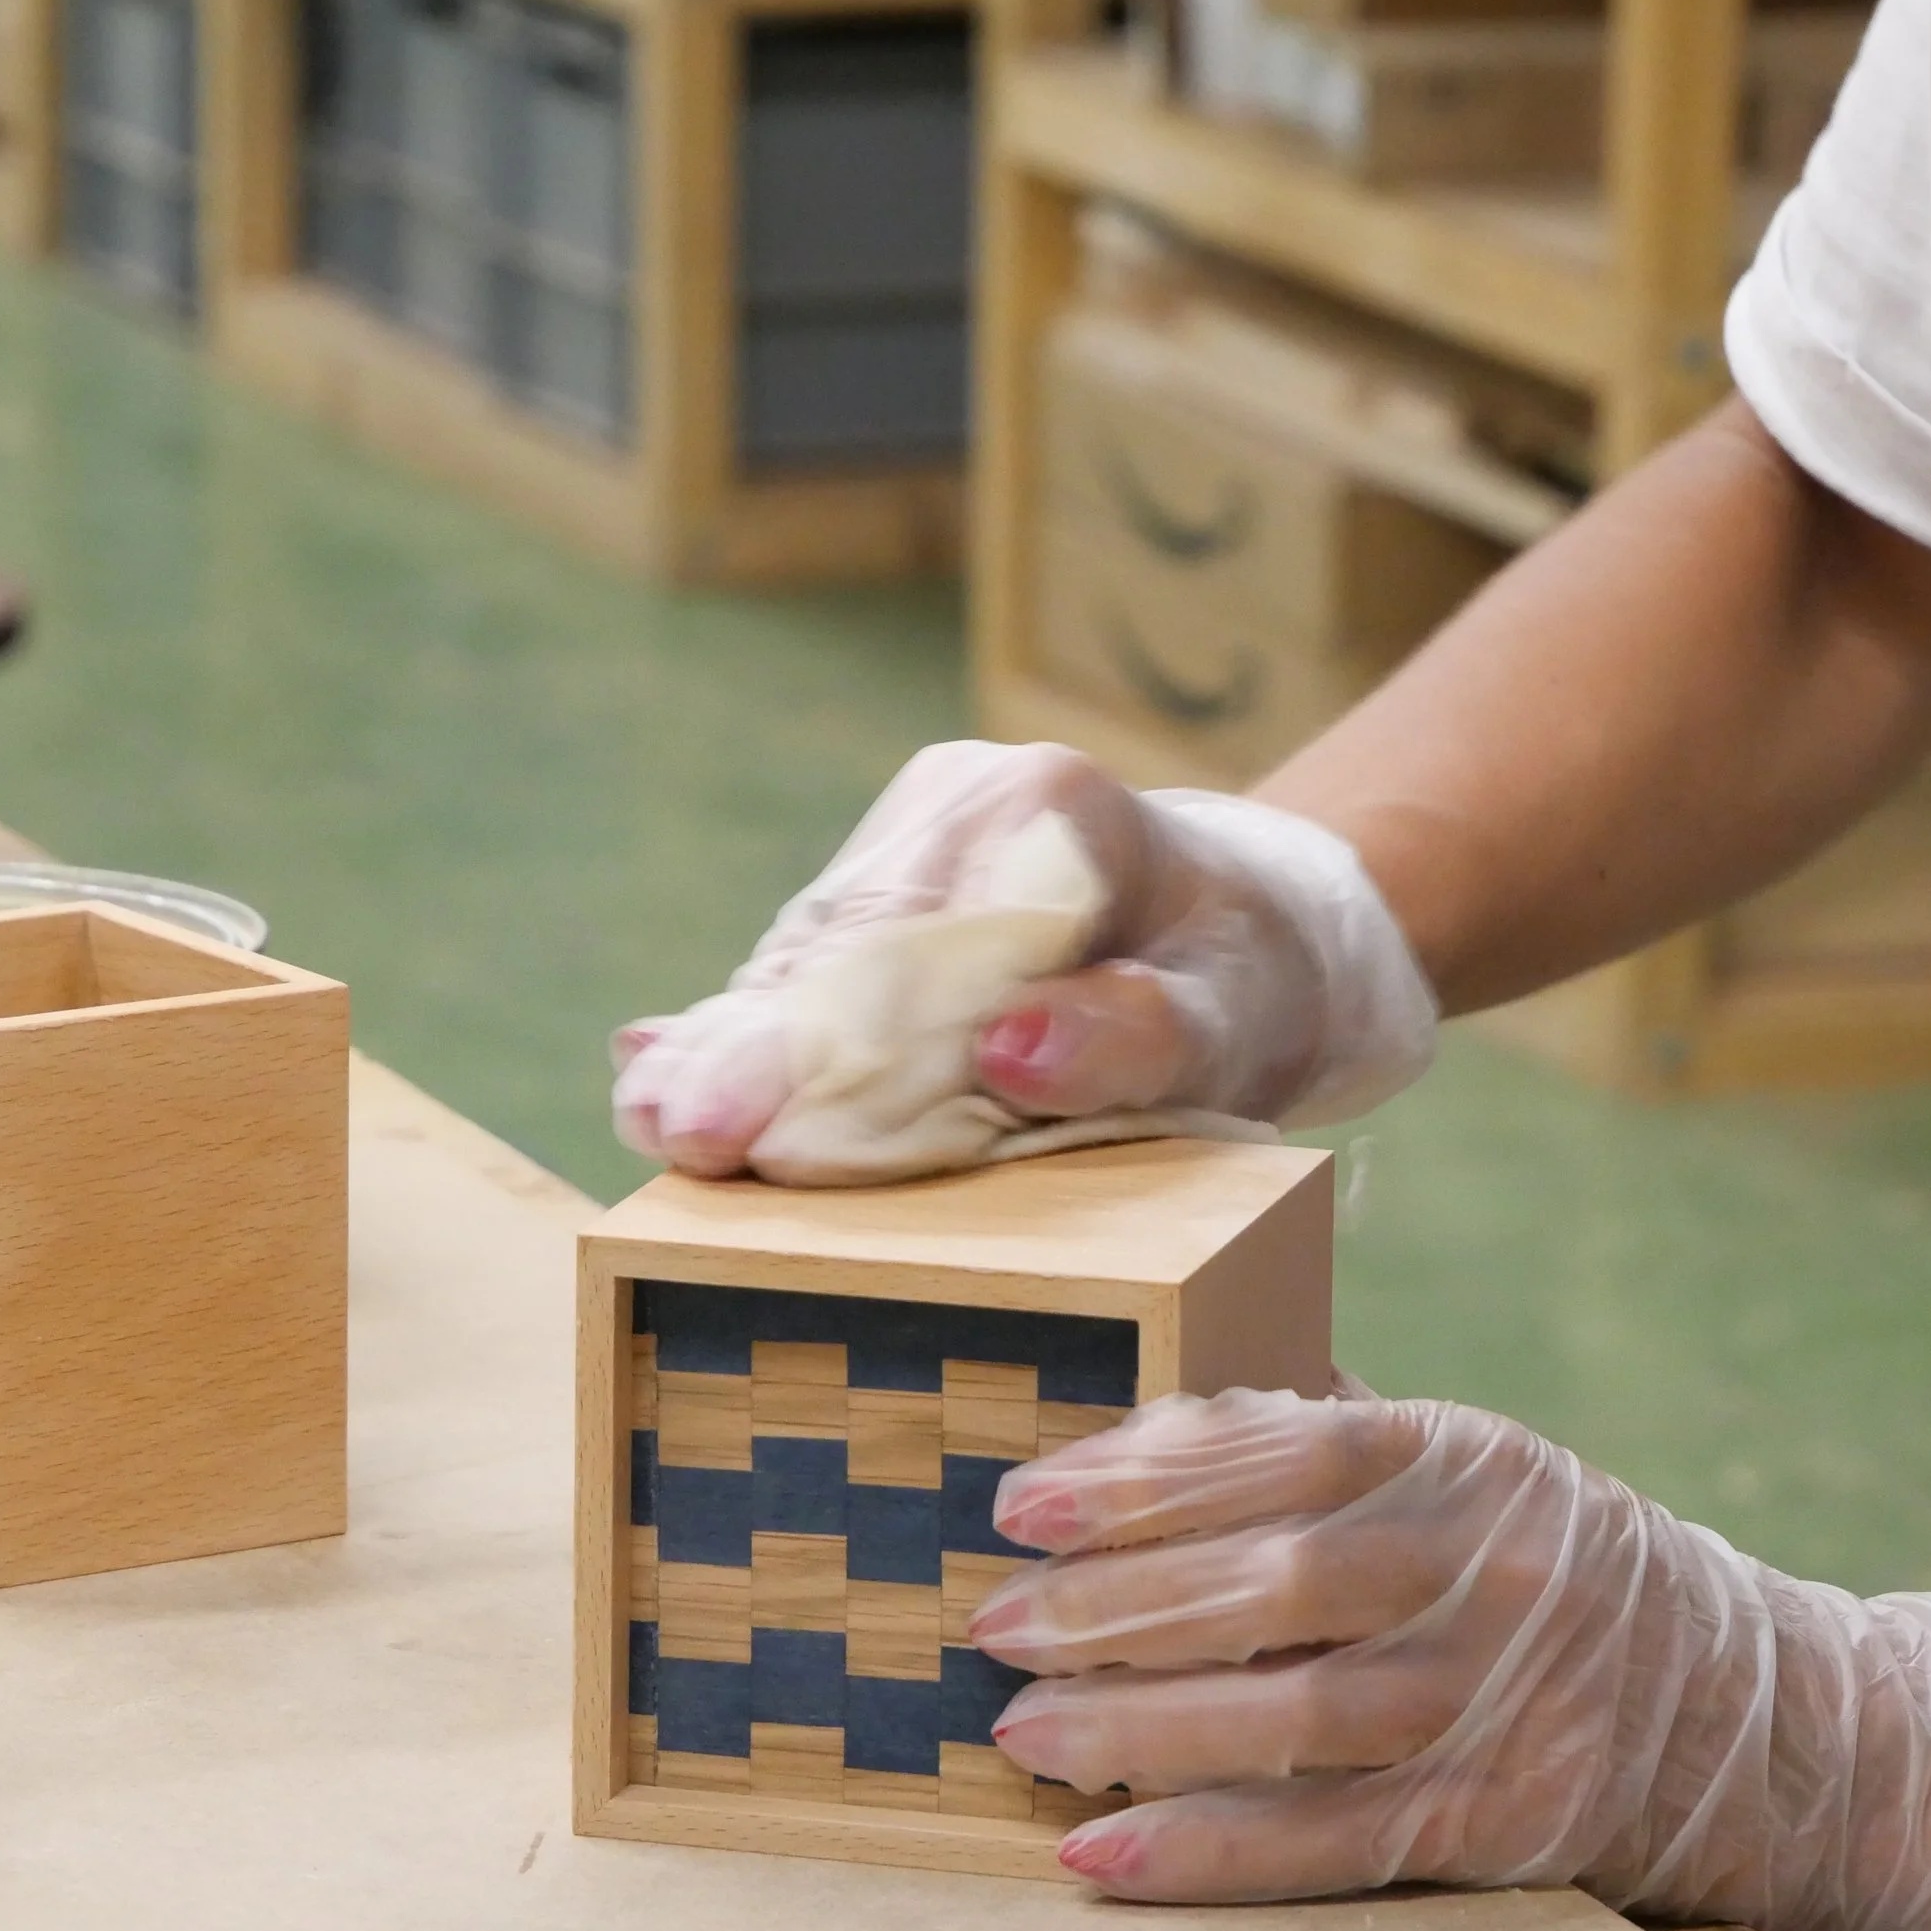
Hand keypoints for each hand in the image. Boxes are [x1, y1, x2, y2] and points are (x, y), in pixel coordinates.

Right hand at [612, 741, 1433, 1181]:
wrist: (1275, 924)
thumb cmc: (1262, 980)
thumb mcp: (1241, 1017)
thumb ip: (1138, 1034)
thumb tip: (1009, 1055)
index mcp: (1045, 808)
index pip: (909, 948)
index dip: (815, 1045)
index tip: (727, 1120)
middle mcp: (962, 801)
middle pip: (836, 948)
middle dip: (749, 1050)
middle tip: (664, 1129)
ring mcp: (917, 835)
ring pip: (809, 958)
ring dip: (737, 1049)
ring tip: (654, 1116)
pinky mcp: (893, 882)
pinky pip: (815, 967)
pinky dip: (759, 1030)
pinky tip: (664, 1069)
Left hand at [970, 1390, 1930, 1930]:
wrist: (1733, 1705)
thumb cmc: (1525, 1558)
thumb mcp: (1446, 1464)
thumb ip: (1301, 1440)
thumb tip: (1116, 1438)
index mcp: (1458, 1454)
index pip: (1280, 1454)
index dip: (1140, 1480)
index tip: (1020, 1505)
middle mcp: (1486, 1569)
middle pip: (1276, 1588)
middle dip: (1114, 1607)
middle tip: (993, 1623)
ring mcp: (1501, 1700)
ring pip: (1295, 1721)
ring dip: (1139, 1729)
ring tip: (1020, 1730)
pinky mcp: (1504, 1818)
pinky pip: (1334, 1841)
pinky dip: (1209, 1852)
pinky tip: (1102, 1852)